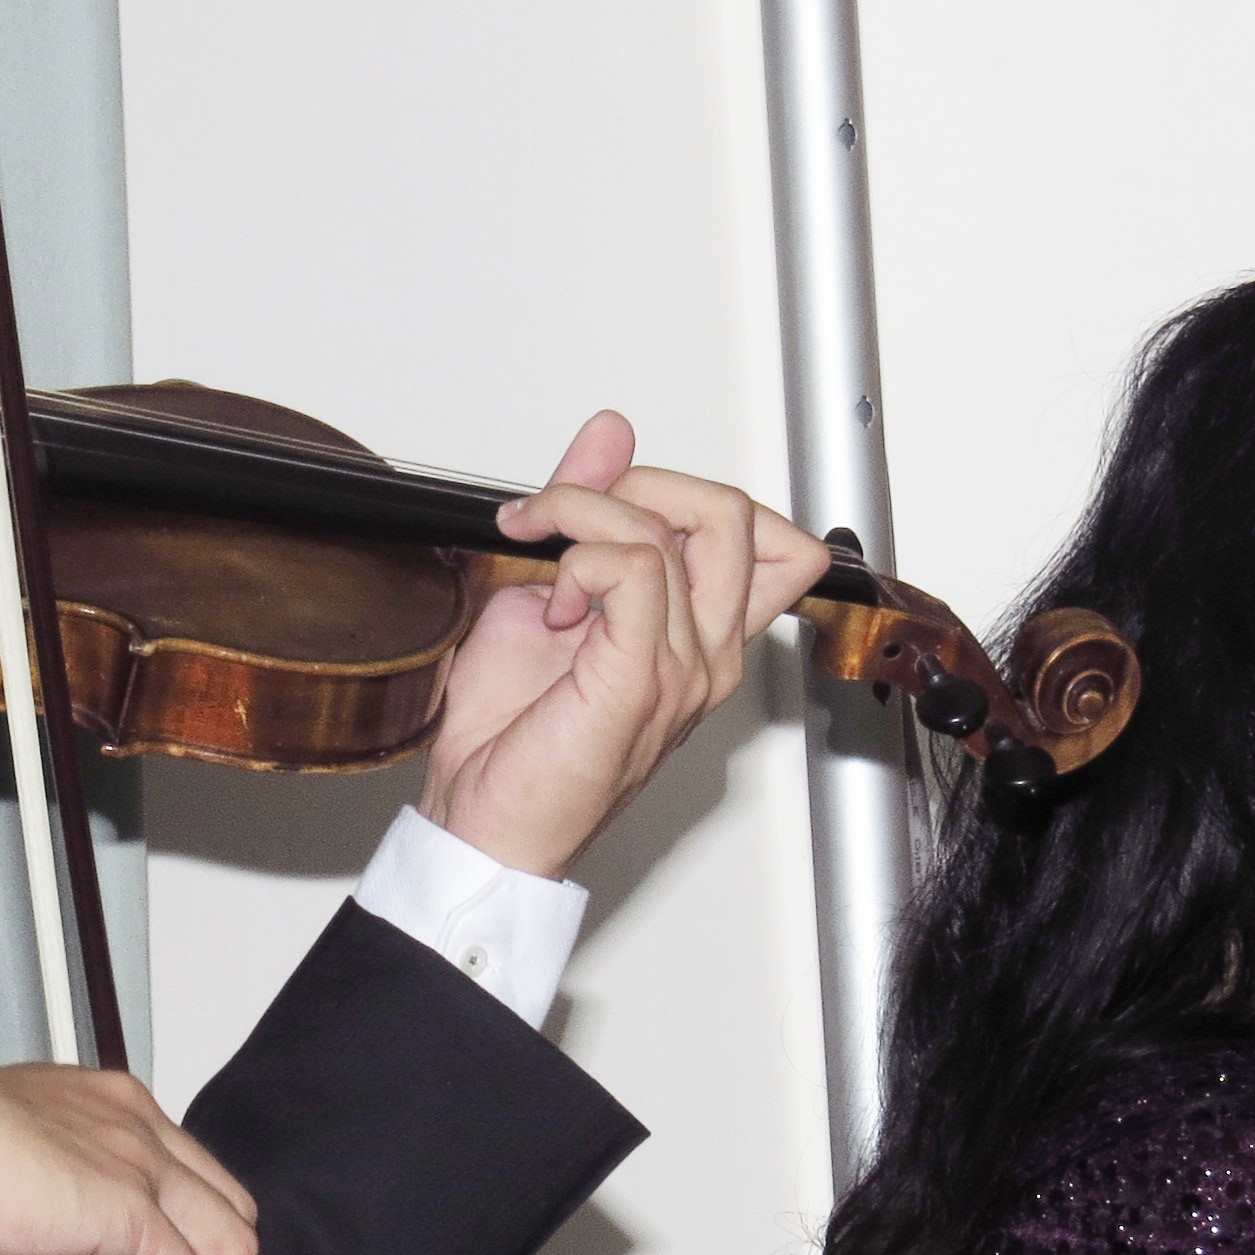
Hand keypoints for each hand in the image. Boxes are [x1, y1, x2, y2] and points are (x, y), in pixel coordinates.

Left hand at [420, 412, 829, 878]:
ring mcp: (681, 670)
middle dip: (640, 480)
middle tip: (566, 509)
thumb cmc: (514, 737)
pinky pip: (637, 568)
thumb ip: (585, 511)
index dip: (693, 491)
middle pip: (732, 512)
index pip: (772, 538)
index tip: (614, 501)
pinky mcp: (640, 680)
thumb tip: (609, 432)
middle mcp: (706, 653)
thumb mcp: (544, 591)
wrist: (481, 822)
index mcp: (699, 638)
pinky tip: (550, 600)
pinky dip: (580, 556)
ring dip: (581, 512)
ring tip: (533, 548)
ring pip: (670, 529)